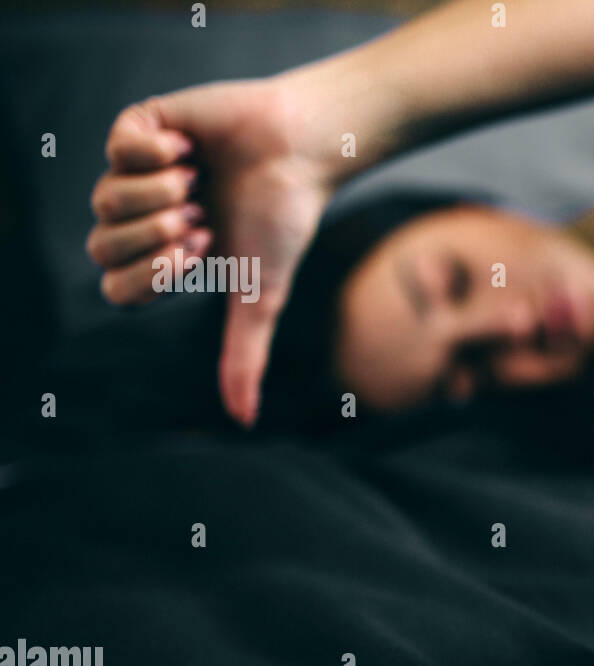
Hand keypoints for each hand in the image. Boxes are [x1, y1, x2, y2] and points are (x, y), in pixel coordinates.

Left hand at [87, 77, 337, 426]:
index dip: (152, 272)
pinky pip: (117, 145)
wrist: (302, 154)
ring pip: (104, 197)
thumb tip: (243, 421)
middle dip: (155, 235)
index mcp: (161, 259)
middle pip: (100, 245)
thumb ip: (242, 355)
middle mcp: (140, 217)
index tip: (199, 251)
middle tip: (200, 216)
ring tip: (198, 180)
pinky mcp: (140, 126)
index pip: (116, 286)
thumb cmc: (284, 222)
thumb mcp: (259, 296)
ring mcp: (135, 171)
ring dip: (160, 193)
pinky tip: (189, 147)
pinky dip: (156, 152)